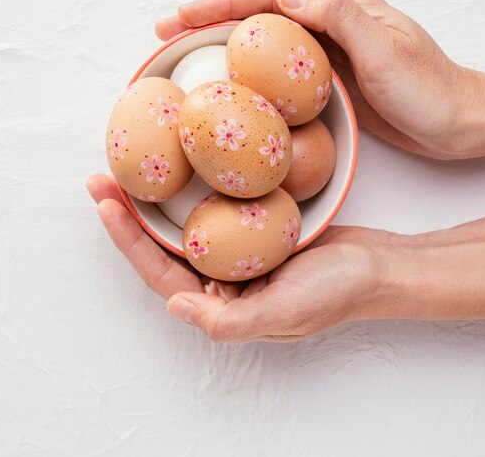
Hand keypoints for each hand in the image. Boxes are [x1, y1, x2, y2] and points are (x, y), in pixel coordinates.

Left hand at [86, 173, 390, 342]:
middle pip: (164, 245)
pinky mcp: (256, 231)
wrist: (381, 266)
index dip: (129, 239)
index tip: (105, 201)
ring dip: (158, 198)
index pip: (161, 273)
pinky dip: (196, 188)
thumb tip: (174, 306)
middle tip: (104, 175)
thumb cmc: (339, 292)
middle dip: (131, 214)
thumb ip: (229, 319)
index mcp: (222, 305)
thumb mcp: (285, 313)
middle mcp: (223, 280)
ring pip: (186, 224)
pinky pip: (216, 208)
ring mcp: (239, 254)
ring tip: (132, 166)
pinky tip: (186, 164)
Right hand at [156, 0, 484, 158]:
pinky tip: (231, 84)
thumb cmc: (429, 91)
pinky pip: (280, 69)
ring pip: (266, 40)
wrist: (458, 123)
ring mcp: (330, 49)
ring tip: (186, 56)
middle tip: (168, 33)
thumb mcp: (386, 52)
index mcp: (343, 5)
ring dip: (225, 44)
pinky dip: (250, 71)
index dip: (223, 2)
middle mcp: (332, 20)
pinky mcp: (331, 77)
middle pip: (261, 12)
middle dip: (212, 18)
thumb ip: (339, 17)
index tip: (183, 17)